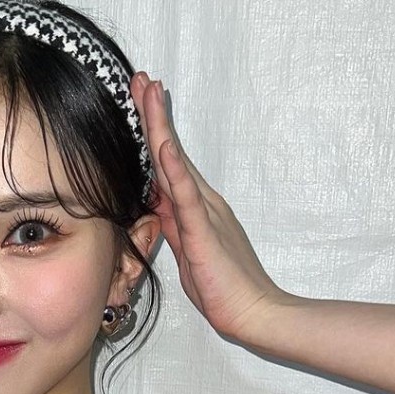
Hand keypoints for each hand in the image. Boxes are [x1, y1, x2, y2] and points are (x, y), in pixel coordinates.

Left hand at [130, 73, 288, 344]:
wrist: (253, 312)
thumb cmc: (223, 289)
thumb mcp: (188, 252)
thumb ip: (174, 225)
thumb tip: (157, 207)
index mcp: (195, 208)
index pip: (169, 165)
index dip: (153, 134)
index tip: (141, 103)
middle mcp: (202, 201)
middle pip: (171, 152)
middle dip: (154, 115)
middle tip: (140, 79)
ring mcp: (204, 212)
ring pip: (176, 162)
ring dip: (159, 127)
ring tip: (148, 93)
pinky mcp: (203, 230)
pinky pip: (185, 195)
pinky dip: (173, 168)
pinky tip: (162, 144)